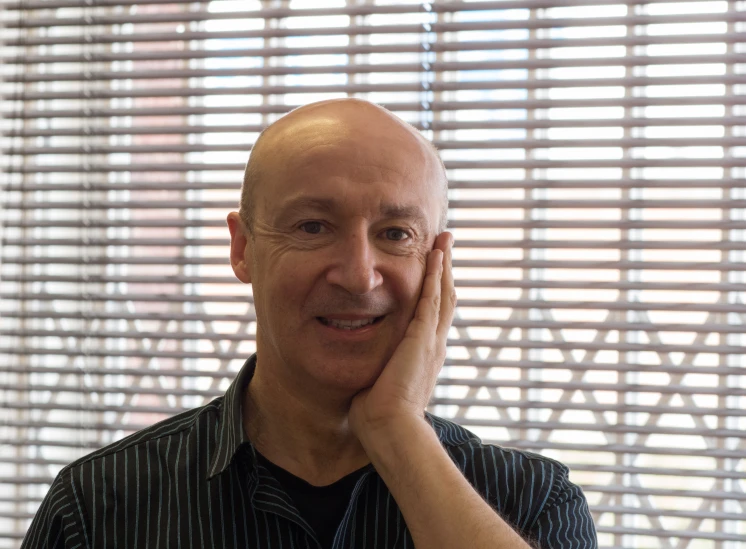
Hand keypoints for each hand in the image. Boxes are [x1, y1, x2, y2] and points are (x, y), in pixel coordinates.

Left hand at [349, 231, 455, 438]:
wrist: (391, 429)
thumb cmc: (379, 418)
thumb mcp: (377, 388)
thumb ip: (374, 375)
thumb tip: (360, 377)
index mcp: (424, 357)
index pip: (433, 318)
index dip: (434, 293)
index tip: (434, 275)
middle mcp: (434, 345)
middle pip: (444, 299)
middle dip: (444, 272)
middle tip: (446, 248)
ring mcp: (431, 340)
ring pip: (443, 293)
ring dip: (443, 265)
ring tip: (445, 242)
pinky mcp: (423, 337)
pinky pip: (432, 297)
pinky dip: (436, 274)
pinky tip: (436, 255)